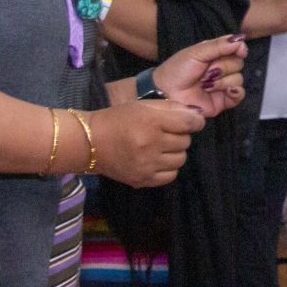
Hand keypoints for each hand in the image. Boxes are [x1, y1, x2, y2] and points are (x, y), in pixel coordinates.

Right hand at [87, 99, 205, 187]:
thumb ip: (171, 108)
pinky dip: (168, 168)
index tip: (192, 122)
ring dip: (175, 152)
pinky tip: (156, 160)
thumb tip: (197, 115)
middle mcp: (151, 144)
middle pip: (186, 141)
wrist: (90, 142)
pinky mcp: (143, 180)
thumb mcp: (143, 106)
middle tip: (165, 133)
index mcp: (151, 121)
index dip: (195, 121)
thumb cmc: (118, 119)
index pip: (189, 122)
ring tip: (160, 147)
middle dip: (179, 136)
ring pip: (181, 159)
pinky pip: (171, 175)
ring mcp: (147, 165)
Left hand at [154, 35, 247, 115]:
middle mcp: (221, 68)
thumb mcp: (197, 52)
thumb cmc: (178, 70)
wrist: (167, 93)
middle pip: (238, 64)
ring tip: (204, 85)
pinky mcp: (223, 100)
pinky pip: (239, 94)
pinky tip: (227, 91)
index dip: (238, 49)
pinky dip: (236, 92)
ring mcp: (223, 85)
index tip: (239, 51)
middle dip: (222, 67)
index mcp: (215, 54)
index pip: (235, 48)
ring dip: (221, 81)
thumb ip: (219, 45)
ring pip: (238, 79)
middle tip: (205, 72)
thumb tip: (241, 40)